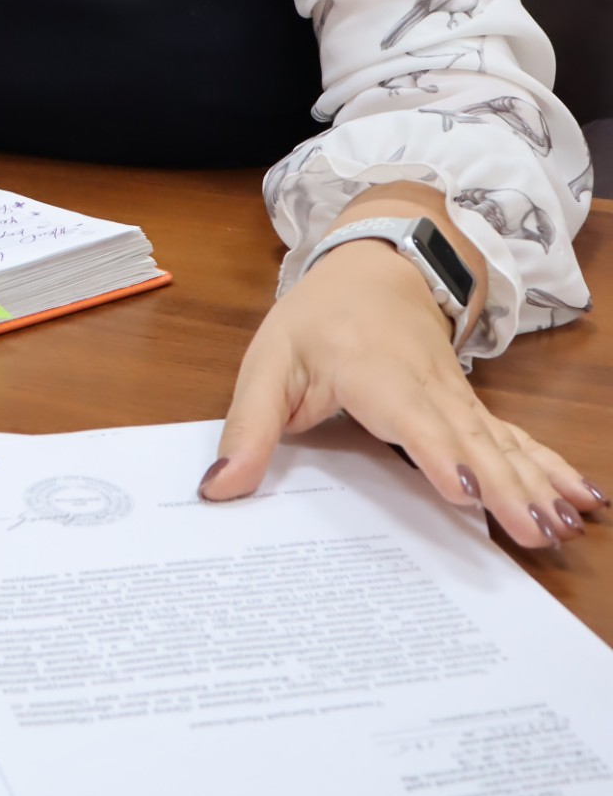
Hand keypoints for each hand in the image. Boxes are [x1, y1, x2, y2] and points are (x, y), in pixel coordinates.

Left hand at [200, 240, 607, 547]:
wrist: (373, 264)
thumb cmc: (318, 317)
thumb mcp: (268, 362)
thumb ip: (246, 426)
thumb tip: (219, 488)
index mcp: (372, 372)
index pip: (409, 416)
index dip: (438, 452)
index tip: (467, 490)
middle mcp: (425, 386)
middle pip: (468, 437)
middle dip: (504, 485)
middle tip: (533, 530)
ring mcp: (455, 396)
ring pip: (500, 440)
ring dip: (536, 481)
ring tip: (564, 521)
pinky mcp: (470, 406)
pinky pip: (513, 437)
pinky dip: (548, 465)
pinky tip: (580, 496)